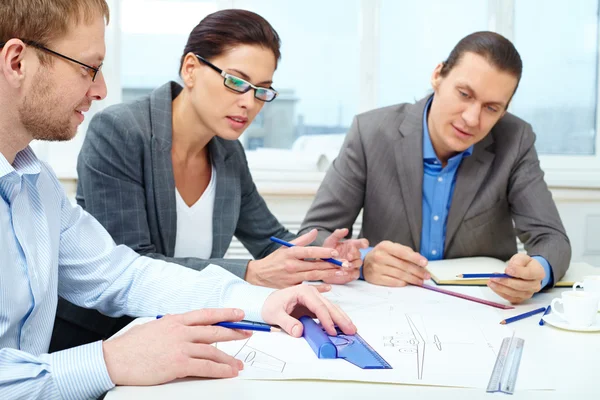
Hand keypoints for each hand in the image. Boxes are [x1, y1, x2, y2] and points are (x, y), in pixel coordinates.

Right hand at [102, 308, 250, 385]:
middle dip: (234, 333)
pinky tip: (228, 373)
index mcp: (175, 320)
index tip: (238, 314)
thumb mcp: (153, 327)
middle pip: (215, 331)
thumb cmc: (130, 346)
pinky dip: (220, 370)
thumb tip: (183, 329)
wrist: (115, 359)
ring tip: (238, 364)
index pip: (206, 314)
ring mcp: (181, 347)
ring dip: (229, 358)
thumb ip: (171, 327)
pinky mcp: (178, 364)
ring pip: (213, 351)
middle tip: (247, 334)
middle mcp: (180, 331)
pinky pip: (206, 367)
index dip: (225, 314)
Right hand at [245, 229, 352, 287]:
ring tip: (341, 272)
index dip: (323, 251)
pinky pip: (308, 288)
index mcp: (291, 253)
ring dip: (329, 274)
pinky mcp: (291, 288)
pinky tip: (329, 286)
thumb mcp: (285, 247)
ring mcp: (292, 278)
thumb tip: (315, 231)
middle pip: (315, 265)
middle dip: (331, 264)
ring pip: (314, 276)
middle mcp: (291, 265)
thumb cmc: (274, 260)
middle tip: (345, 263)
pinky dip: (319, 288)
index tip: (335, 252)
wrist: (259, 275)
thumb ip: (302, 240)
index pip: (310, 251)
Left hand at [261, 284, 356, 336]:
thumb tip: (299, 331)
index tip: (331, 332)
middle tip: (351, 330)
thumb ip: (286, 323)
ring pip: (332, 309)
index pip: (318, 306)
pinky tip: (343, 327)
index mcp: (302, 292)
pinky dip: (336, 320)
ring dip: (342, 319)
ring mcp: (315, 299)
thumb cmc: (271, 305)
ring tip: (352, 329)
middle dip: (341, 319)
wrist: (268, 303)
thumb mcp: (274, 314)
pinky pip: (328, 313)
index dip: (326, 320)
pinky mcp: (315, 307)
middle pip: (329, 306)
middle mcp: (311, 293)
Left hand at [322, 228, 368, 284]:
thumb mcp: (330, 241)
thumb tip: (345, 229)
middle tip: (348, 256)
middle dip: (355, 254)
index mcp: (351, 245)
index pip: (362, 243)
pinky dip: (351, 273)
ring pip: (358, 263)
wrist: (320, 266)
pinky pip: (355, 273)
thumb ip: (337, 234)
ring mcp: (353, 264)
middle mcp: (354, 255)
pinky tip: (344, 272)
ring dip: (353, 264)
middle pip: (359, 253)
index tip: (364, 245)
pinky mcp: (351, 273)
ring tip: (345, 265)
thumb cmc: (327, 252)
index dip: (364, 243)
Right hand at [363, 241, 428, 285]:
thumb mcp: (391, 248)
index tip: (425, 263)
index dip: (415, 258)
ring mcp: (376, 268)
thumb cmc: (382, 254)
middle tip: (426, 275)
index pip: (403, 253)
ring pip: (400, 275)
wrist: (366, 263)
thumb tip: (419, 260)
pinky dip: (403, 283)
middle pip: (403, 265)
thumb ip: (405, 251)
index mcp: (385, 246)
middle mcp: (379, 256)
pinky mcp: (375, 278)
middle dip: (417, 271)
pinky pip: (393, 282)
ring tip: (420, 281)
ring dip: (413, 279)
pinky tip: (408, 283)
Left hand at [487, 253, 544, 303]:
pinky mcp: (521, 298)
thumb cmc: (524, 264)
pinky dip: (501, 293)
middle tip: (494, 277)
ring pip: (515, 293)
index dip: (518, 272)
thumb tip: (510, 269)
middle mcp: (535, 285)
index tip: (507, 270)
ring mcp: (529, 293)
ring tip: (491, 282)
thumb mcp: (521, 257)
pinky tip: (494, 287)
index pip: (529, 274)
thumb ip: (517, 262)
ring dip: (501, 288)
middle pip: (521, 286)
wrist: (526, 271)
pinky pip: (511, 298)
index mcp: (539, 273)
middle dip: (506, 282)